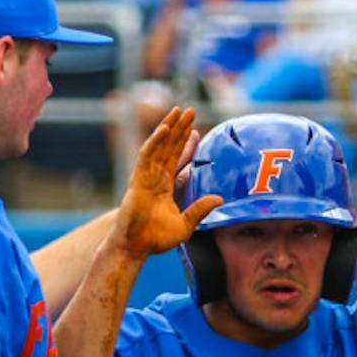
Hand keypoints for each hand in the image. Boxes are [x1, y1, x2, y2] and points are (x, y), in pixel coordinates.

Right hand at [111, 106, 222, 260]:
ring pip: (159, 146)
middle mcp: (155, 177)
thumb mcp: (185, 224)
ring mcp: (146, 176)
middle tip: (190, 110)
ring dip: (169, 127)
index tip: (195, 128)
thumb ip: (200, 209)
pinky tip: (165, 129)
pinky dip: (155, 141)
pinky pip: (147, 156)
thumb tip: (220, 198)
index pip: (177, 158)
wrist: (136, 246)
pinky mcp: (138, 179)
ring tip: (179, 111)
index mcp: (165, 186)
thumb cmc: (156, 239)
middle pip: (169, 147)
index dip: (185, 142)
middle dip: (179, 128)